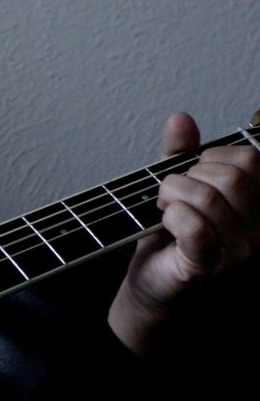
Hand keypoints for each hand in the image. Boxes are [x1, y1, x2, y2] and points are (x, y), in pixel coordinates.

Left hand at [109, 112, 259, 354]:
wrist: (150, 282)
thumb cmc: (169, 236)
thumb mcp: (177, 186)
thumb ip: (181, 153)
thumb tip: (180, 118)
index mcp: (258, 203)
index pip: (250, 158)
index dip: (210, 158)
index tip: (190, 175)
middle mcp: (258, 227)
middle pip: (232, 176)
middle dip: (189, 175)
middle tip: (171, 195)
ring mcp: (239, 250)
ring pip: (209, 197)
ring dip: (173, 195)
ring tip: (164, 207)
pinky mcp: (209, 265)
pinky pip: (195, 227)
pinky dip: (170, 216)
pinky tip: (165, 223)